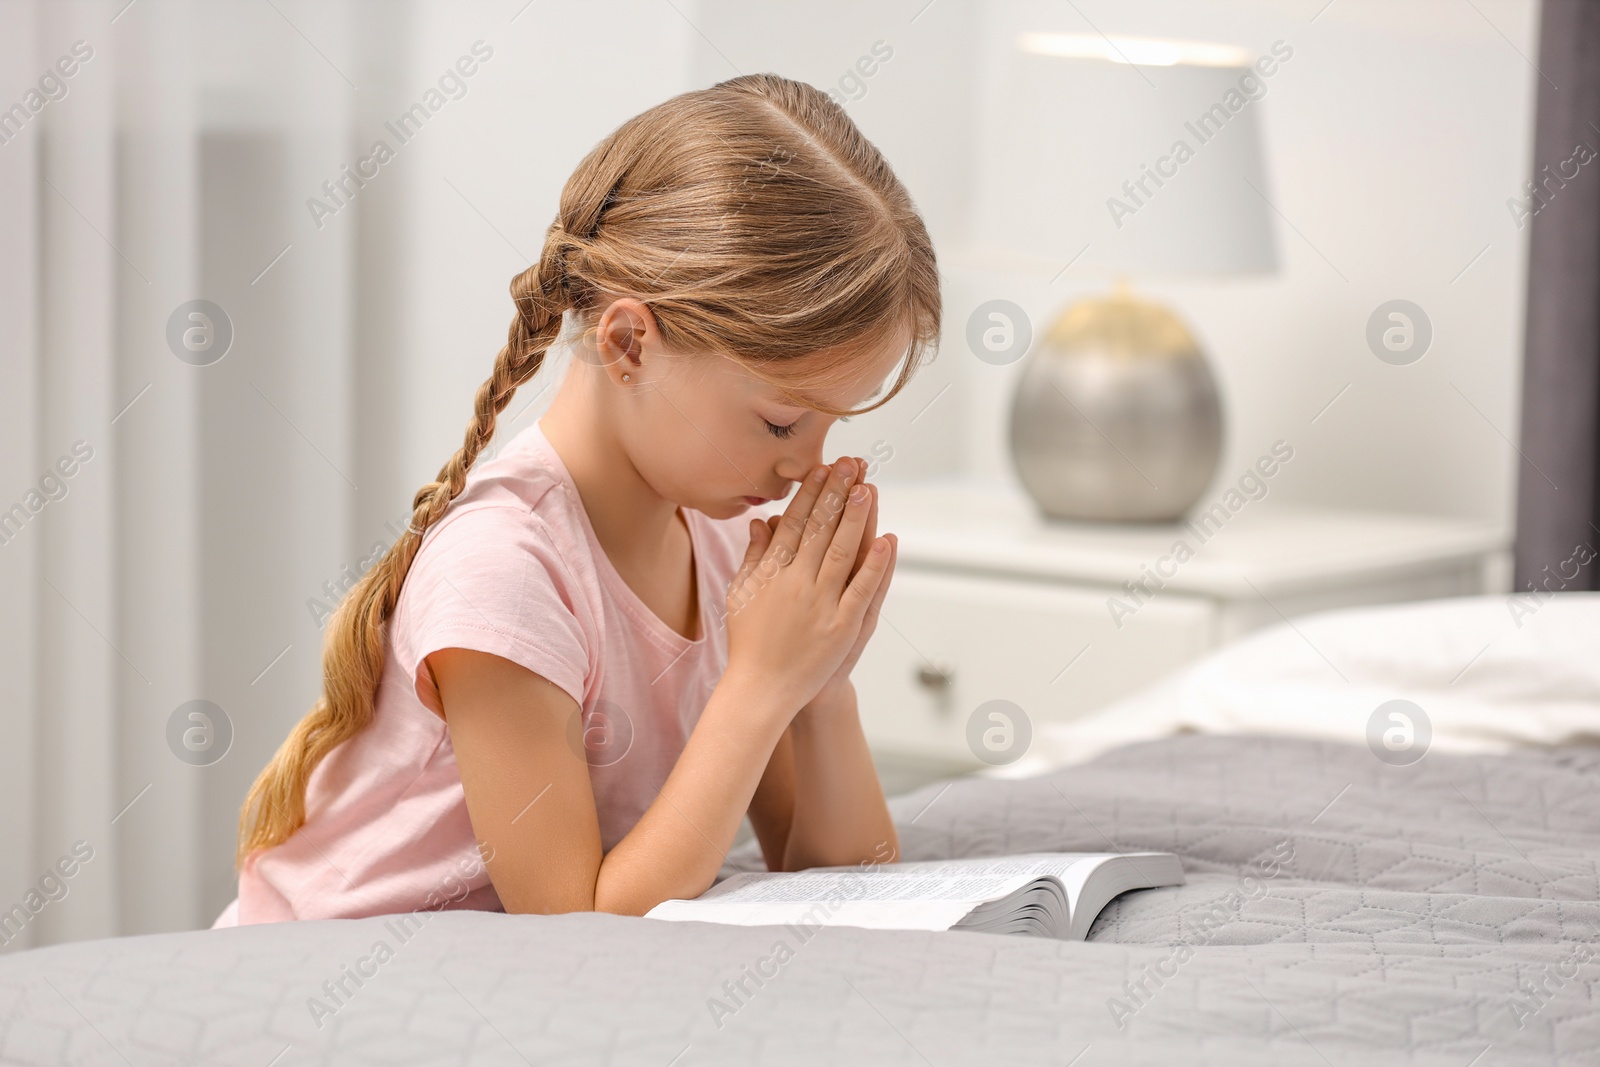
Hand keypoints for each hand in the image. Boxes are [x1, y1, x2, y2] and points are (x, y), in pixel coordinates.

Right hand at [724, 457, 892, 716]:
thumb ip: (754, 557)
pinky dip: (875, 565)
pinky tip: (886, 540)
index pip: (794, 523)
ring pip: (841, 552)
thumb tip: (762, 521)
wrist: (761, 690)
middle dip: (837, 494)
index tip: (822, 468)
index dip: (810, 494)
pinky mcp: (841, 627)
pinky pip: (861, 590)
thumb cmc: (748, 641)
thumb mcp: (741, 594)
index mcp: (771, 572)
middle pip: (820, 530)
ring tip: (868, 487)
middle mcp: (796, 583)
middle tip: (851, 463)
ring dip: (856, 518)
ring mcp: (820, 605)